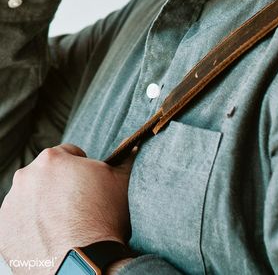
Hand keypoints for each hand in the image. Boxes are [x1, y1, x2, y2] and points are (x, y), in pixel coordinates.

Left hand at [0, 143, 132, 274]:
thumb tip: (132, 147)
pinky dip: (30, 226)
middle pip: (45, 174)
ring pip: (29, 197)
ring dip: (42, 205)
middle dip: (59, 185)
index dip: (81, 167)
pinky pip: (18, 222)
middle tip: (76, 206)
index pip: (68, 153)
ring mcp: (11, 205)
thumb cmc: (102, 220)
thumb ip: (124, 158)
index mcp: (52, 159)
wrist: (82, 264)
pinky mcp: (3, 231)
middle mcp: (25, 177)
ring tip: (62, 224)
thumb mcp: (120, 182)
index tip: (88, 186)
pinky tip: (48, 237)